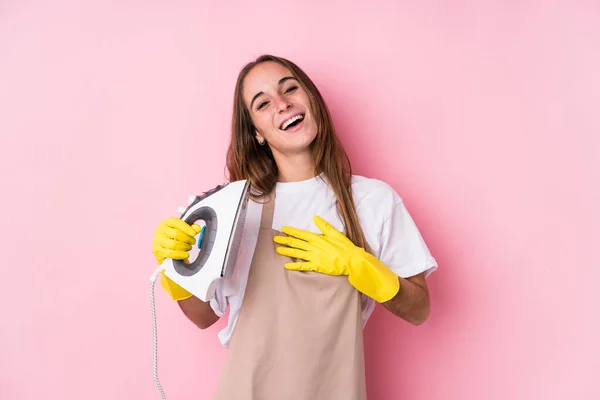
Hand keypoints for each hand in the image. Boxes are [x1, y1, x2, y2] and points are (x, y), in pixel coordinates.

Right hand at [152, 217, 200, 264]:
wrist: (165, 248)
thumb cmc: (175, 237)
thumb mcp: (183, 230)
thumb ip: (191, 228)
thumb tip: (197, 228)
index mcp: (167, 222)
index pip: (177, 222)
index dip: (187, 228)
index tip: (194, 233)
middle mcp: (160, 230)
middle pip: (176, 234)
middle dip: (187, 239)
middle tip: (193, 242)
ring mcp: (157, 240)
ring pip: (173, 244)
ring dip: (184, 247)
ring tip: (189, 247)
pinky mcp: (157, 251)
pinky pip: (170, 253)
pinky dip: (180, 255)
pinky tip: (185, 254)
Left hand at [273, 216, 399, 302]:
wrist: (351, 260)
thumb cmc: (345, 246)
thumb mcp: (335, 233)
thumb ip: (324, 226)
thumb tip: (315, 217)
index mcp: (317, 238)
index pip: (301, 234)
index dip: (291, 231)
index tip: (283, 229)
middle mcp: (313, 247)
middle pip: (296, 243)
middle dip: (284, 240)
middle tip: (275, 239)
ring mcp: (314, 257)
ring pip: (297, 253)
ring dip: (286, 251)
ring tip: (277, 250)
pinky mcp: (316, 266)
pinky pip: (302, 266)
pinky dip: (294, 266)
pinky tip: (286, 265)